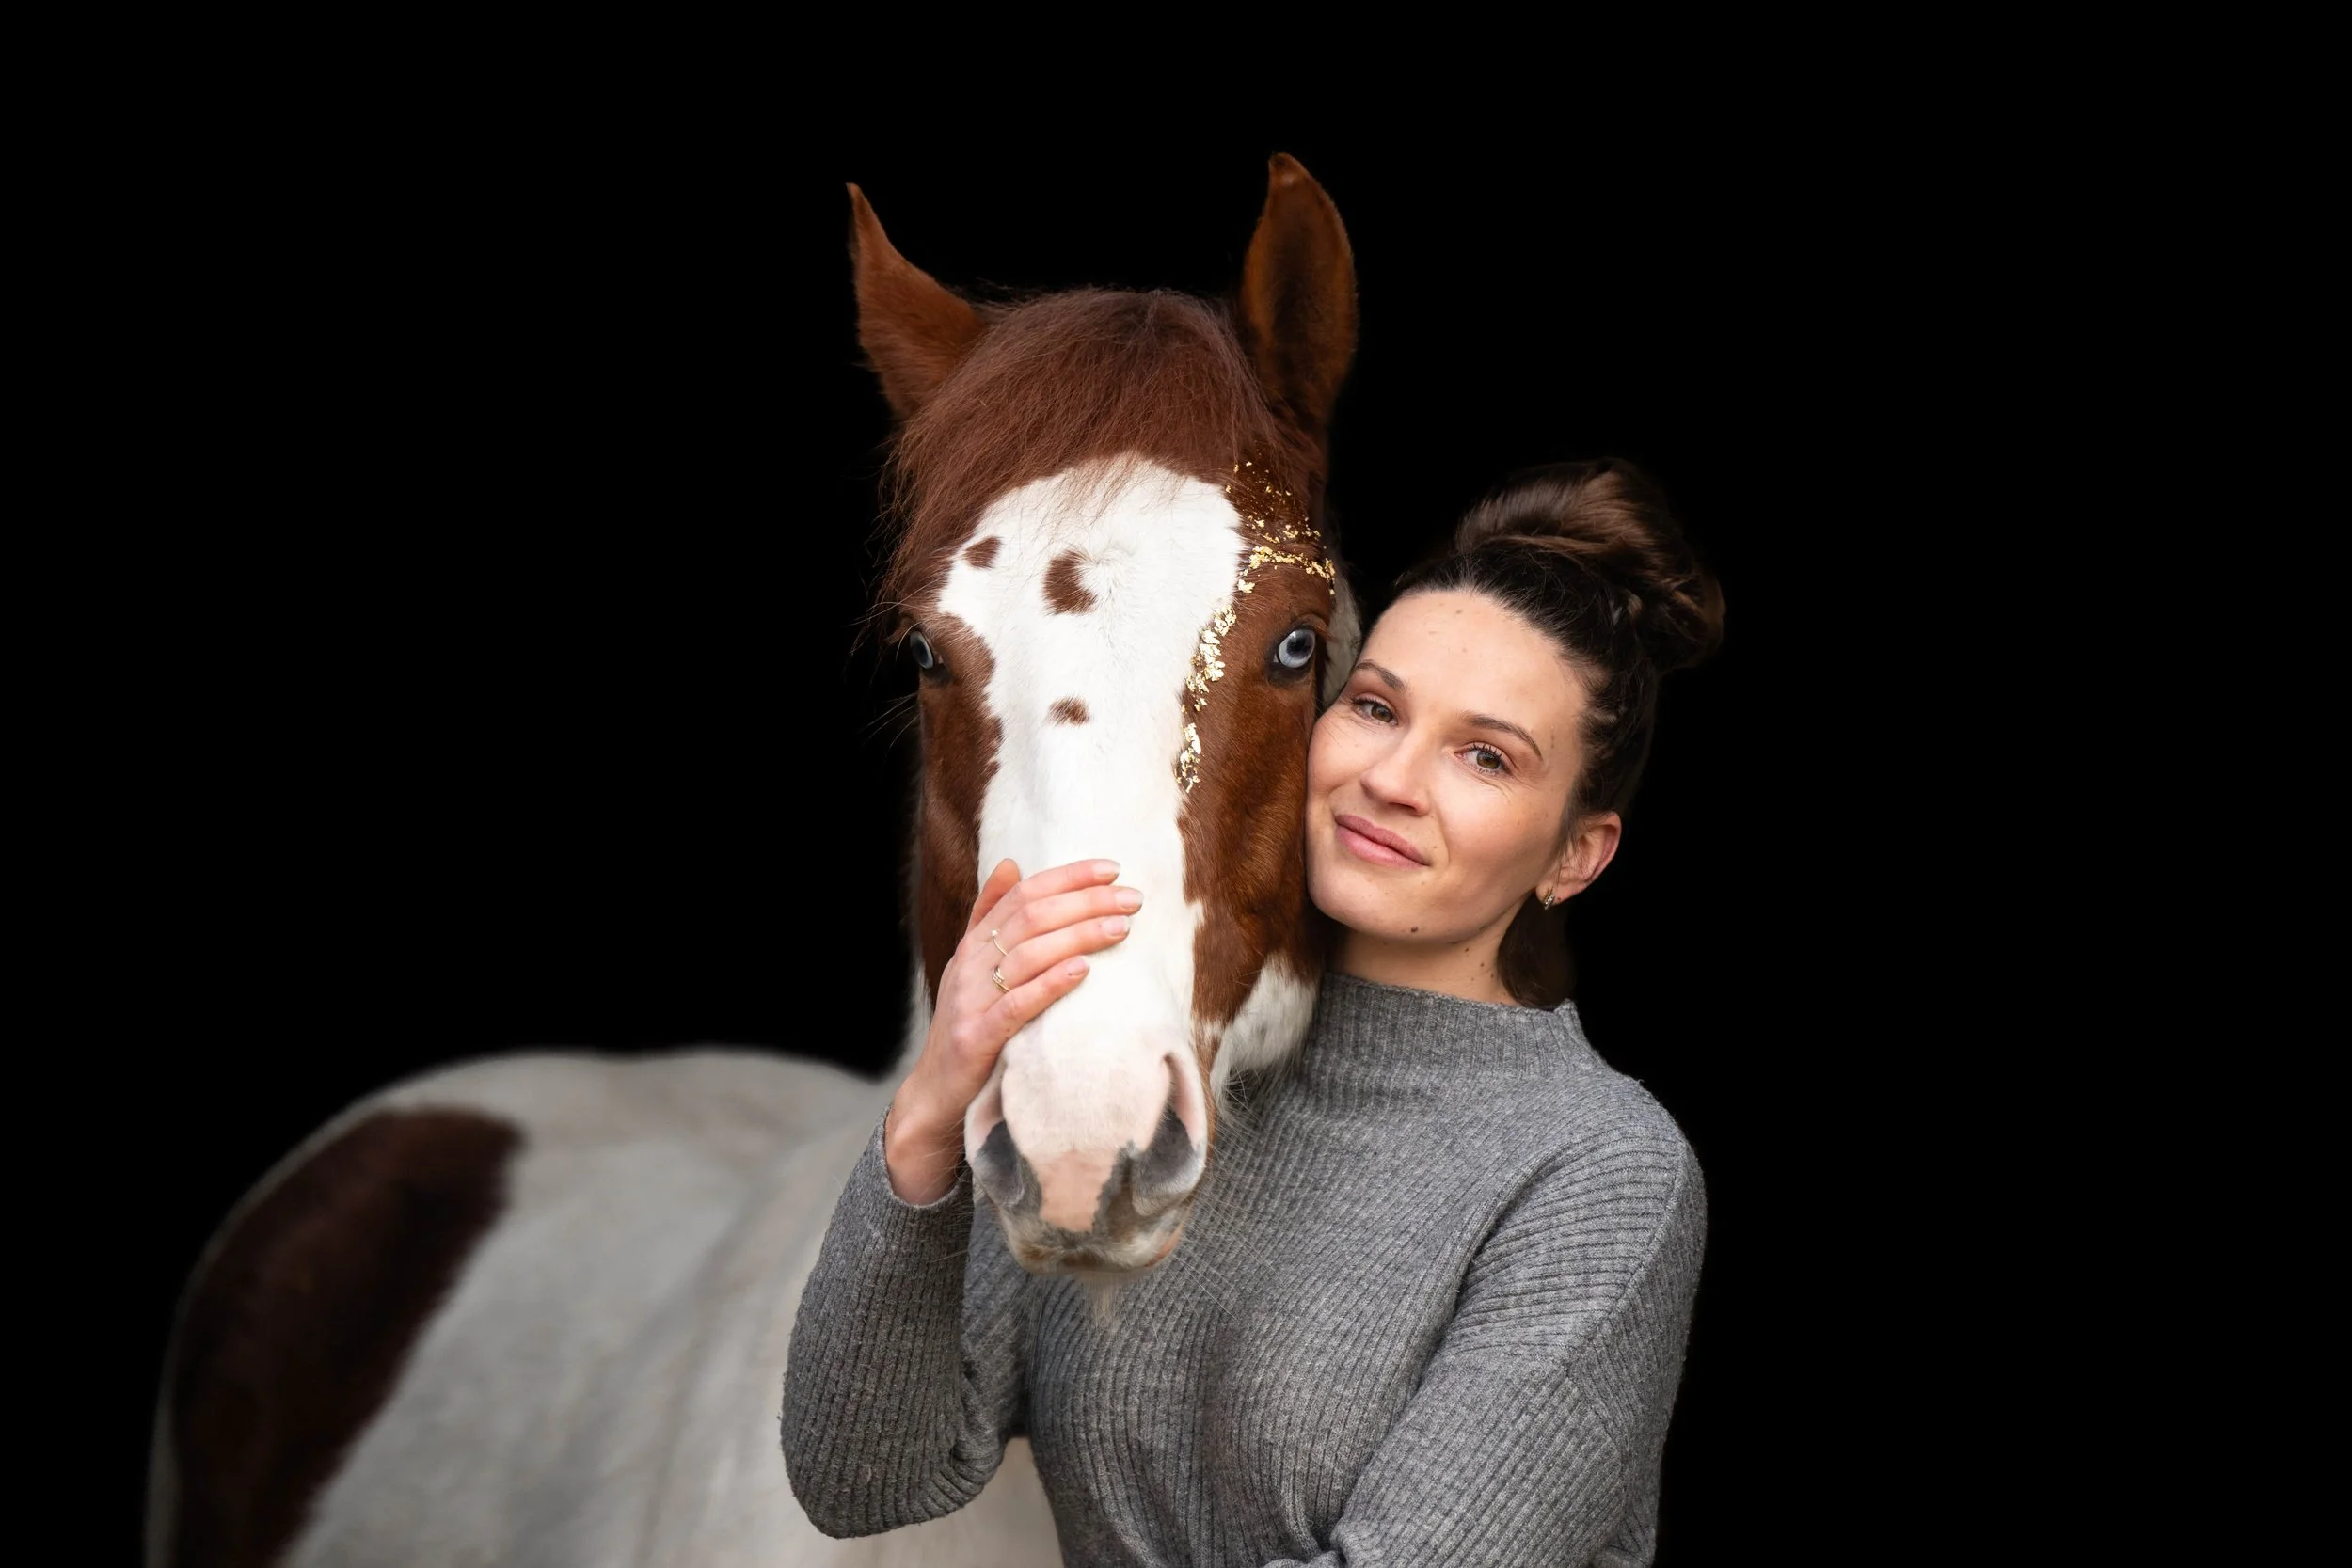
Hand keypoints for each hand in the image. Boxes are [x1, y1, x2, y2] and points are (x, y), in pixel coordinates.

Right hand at [883, 857, 1142, 1202]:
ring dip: (1077, 935)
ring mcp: (970, 1001)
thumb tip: (1011, 863)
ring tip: (1120, 927)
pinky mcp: (977, 1038)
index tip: (1112, 869)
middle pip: (1030, 919)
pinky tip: (1082, 969)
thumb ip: (989, 917)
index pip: (1022, 895)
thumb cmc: (968, 1026)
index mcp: (973, 944)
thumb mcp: (972, 968)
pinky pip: (1016, 1005)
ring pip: (1027, 955)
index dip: (1067, 877)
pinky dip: (1050, 983)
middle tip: (1133, 898)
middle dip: (1084, 902)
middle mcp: (969, 965)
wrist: (935, 1094)